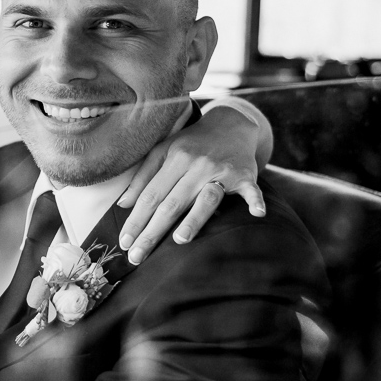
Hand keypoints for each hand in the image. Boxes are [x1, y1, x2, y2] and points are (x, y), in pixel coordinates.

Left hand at [116, 100, 269, 263]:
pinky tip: (257, 213)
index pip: (150, 195)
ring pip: (206, 198)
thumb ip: (142, 177)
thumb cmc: (191, 143)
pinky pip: (251, 190)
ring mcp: (222, 171)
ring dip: (194, 219)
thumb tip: (123, 205)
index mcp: (174, 159)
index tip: (123, 243)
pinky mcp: (245, 175)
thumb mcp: (163, 151)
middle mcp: (196, 165)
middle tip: (136, 256)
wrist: (230, 124)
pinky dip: (255, 200)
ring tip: (179, 240)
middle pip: (171, 203)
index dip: (135, 220)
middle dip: (152, 232)